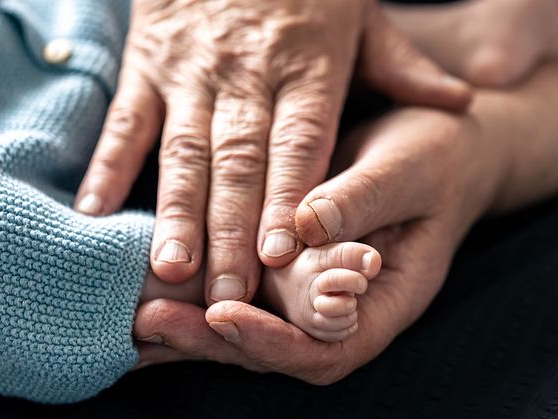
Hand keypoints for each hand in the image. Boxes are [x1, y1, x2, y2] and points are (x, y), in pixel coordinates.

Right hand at [74, 0, 472, 304]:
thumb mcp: (363, 14)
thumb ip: (403, 64)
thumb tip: (461, 101)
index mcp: (308, 67)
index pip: (298, 143)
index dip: (286, 199)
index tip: (279, 257)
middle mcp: (247, 76)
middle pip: (239, 161)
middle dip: (231, 230)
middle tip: (228, 293)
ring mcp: (191, 72)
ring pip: (184, 150)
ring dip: (175, 211)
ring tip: (170, 268)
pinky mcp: (147, 66)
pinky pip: (127, 121)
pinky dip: (108, 167)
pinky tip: (96, 214)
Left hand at [134, 107, 506, 381]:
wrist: (441, 144)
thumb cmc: (437, 157)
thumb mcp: (408, 170)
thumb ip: (362, 199)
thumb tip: (302, 224)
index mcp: (386, 299)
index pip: (329, 347)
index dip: (275, 342)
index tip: (224, 314)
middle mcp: (344, 306)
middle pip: (277, 347)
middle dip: (213, 341)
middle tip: (149, 322)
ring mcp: (313, 288)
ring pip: (251, 323)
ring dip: (192, 324)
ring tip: (132, 314)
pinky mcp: (290, 263)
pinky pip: (243, 284)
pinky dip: (198, 289)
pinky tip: (153, 285)